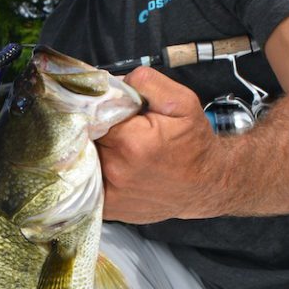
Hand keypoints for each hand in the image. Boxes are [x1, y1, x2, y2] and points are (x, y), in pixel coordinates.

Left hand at [97, 67, 221, 222]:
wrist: (205, 185)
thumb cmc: (193, 144)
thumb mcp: (181, 102)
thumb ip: (145, 82)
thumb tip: (112, 81)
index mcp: (132, 141)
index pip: (92, 113)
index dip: (99, 107)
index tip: (110, 109)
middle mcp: (117, 170)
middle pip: (85, 137)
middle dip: (94, 127)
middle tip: (115, 127)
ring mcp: (110, 192)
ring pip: (83, 158)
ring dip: (93, 148)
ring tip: (116, 146)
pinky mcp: (108, 208)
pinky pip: (88, 181)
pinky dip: (94, 170)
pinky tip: (113, 165)